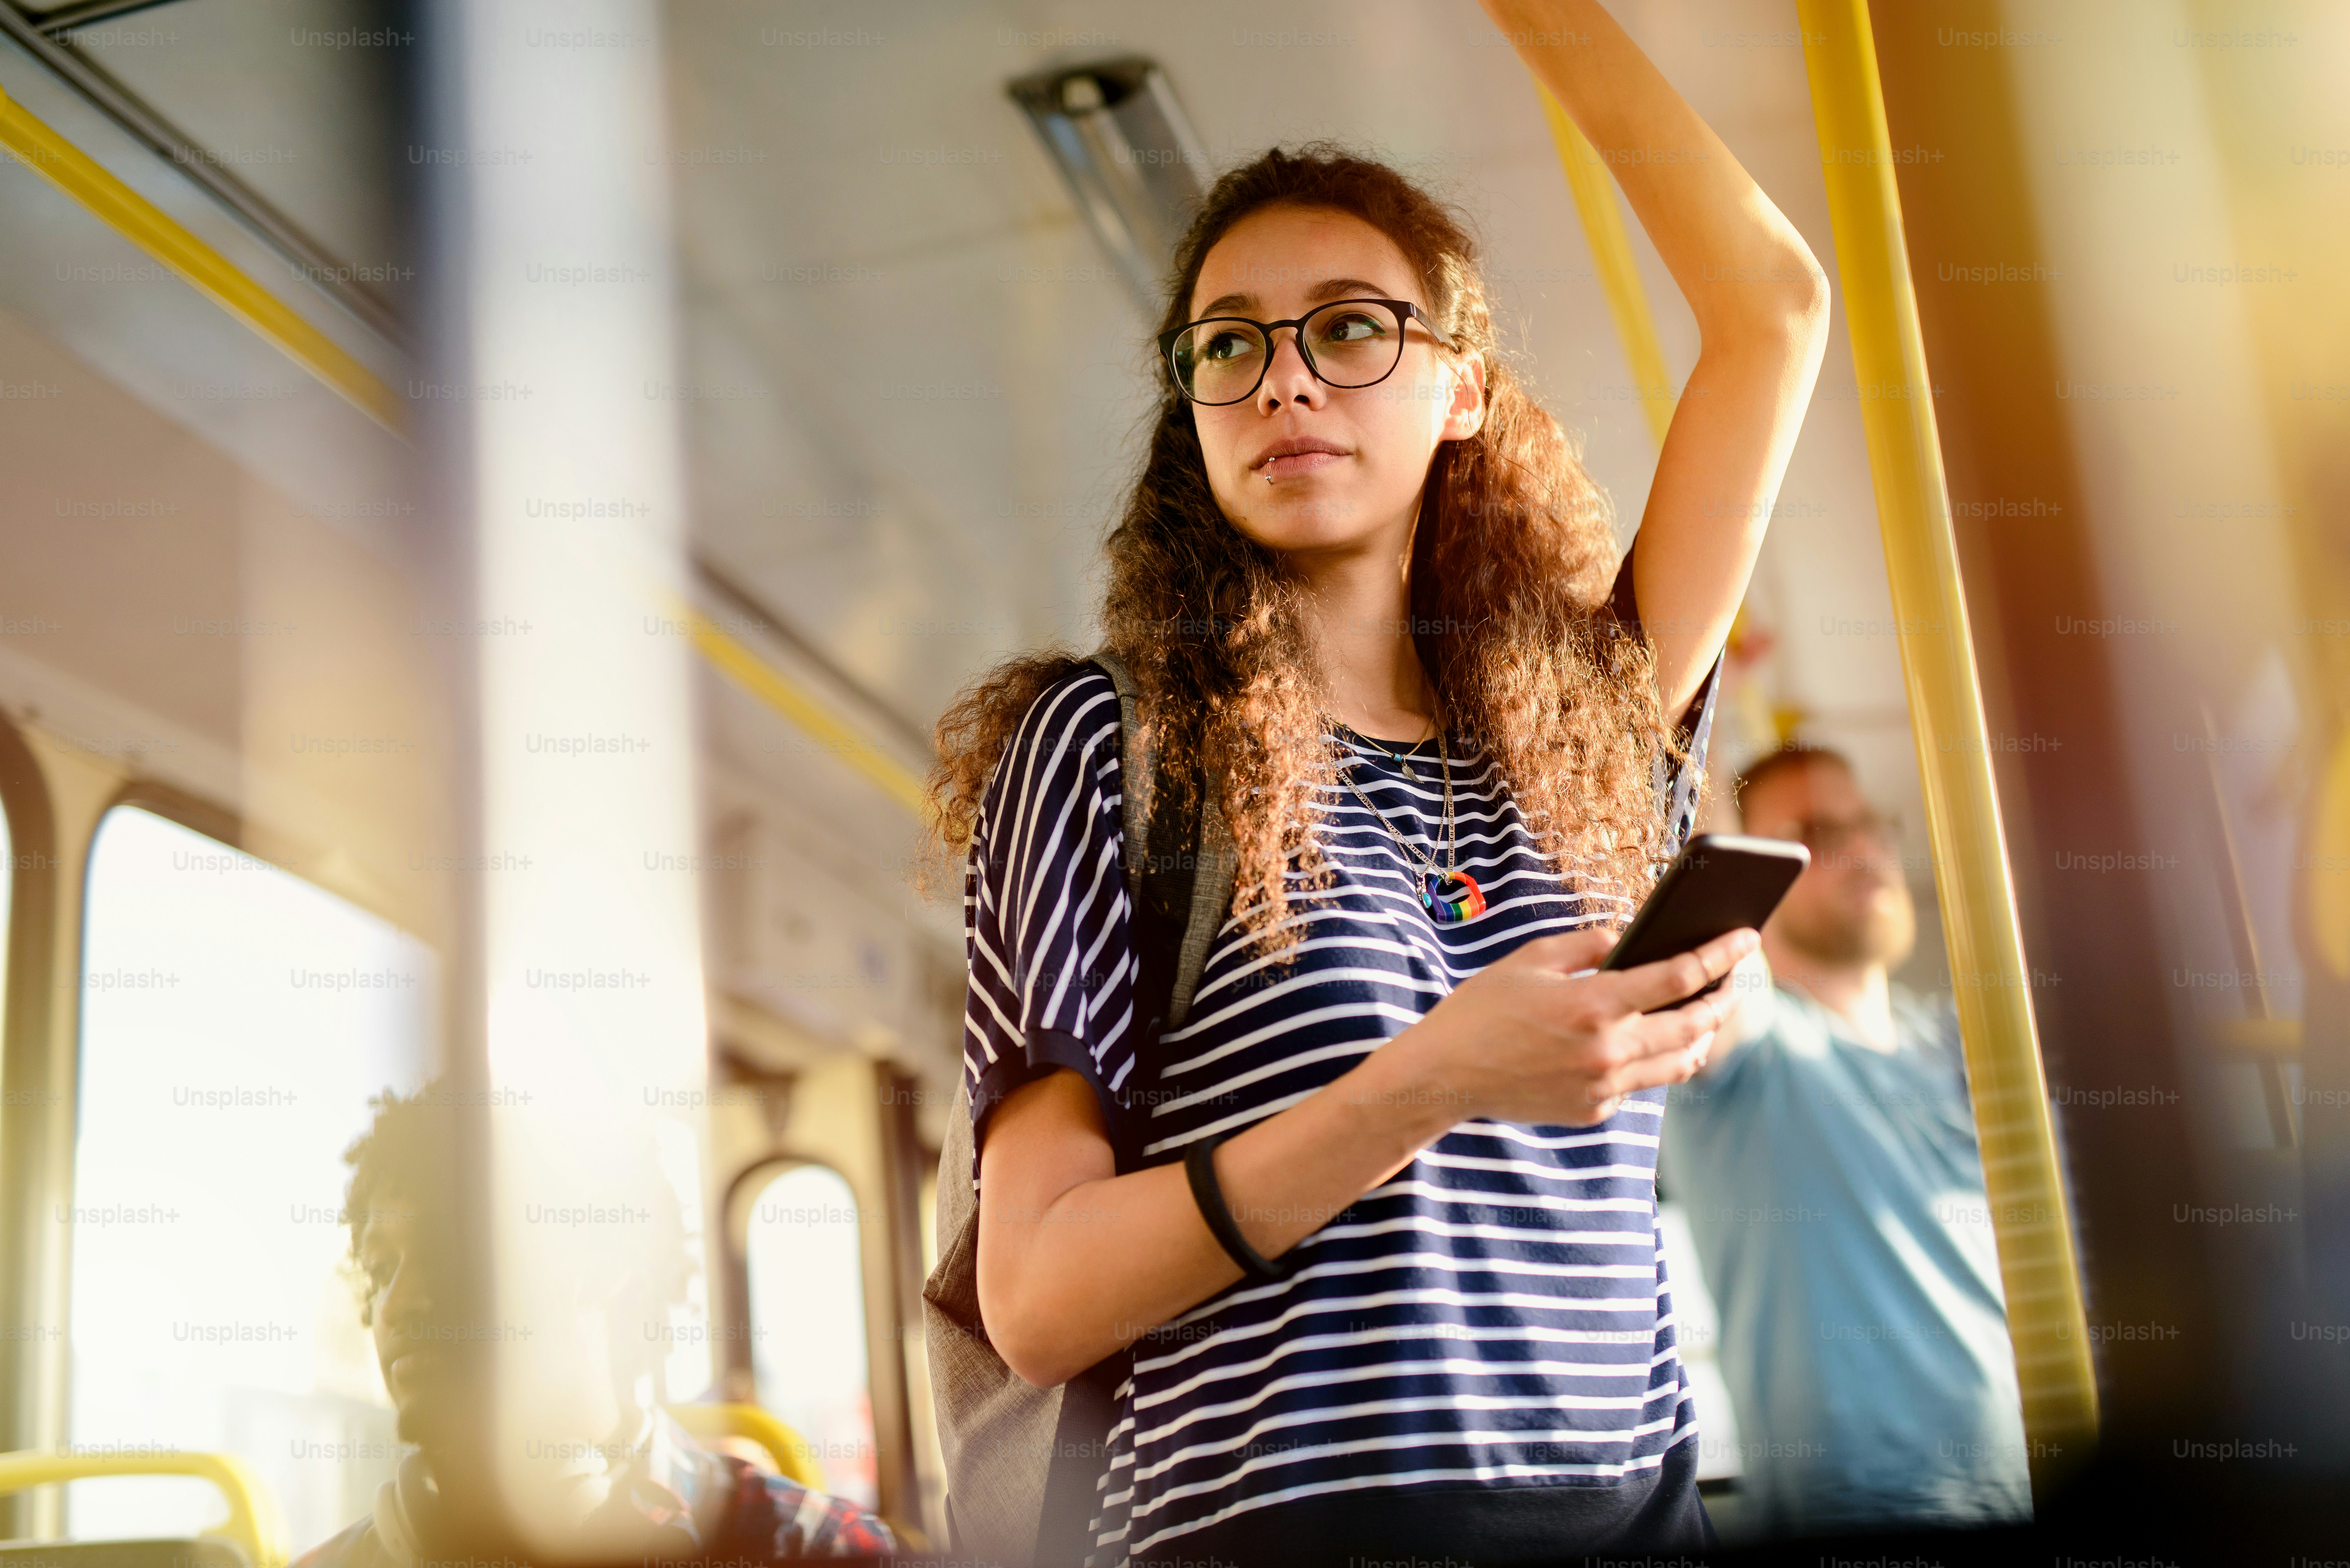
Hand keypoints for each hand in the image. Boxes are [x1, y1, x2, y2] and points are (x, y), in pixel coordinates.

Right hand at [1398, 926, 1757, 1125]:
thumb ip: (1588, 944)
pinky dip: (1650, 1059)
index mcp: (1593, 1005)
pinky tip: (1639, 1040)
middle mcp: (1606, 1051)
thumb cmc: (1482, 1009)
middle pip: (1694, 1026)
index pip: (1680, 978)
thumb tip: (1631, 940)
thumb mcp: (1531, 959)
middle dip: (1723, 999)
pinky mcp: (1593, 1111)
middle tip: (1734, 980)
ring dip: (1701, 1036)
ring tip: (1704, 1013)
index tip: (1748, 938)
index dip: (1721, 956)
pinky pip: (1639, 1083)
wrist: (1445, 1075)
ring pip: (1680, 1063)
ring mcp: (1603, 1088)